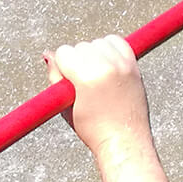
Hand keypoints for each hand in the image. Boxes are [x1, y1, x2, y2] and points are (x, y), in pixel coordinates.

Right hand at [45, 35, 152, 159]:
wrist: (124, 139)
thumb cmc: (91, 128)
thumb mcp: (65, 105)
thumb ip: (56, 78)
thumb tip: (48, 54)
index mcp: (87, 77)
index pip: (64, 52)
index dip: (61, 67)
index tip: (66, 83)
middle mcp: (107, 66)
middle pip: (81, 46)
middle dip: (77, 60)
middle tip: (81, 83)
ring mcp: (123, 64)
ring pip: (99, 42)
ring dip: (94, 53)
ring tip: (95, 75)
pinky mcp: (134, 65)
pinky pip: (119, 42)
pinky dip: (111, 48)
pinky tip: (107, 64)